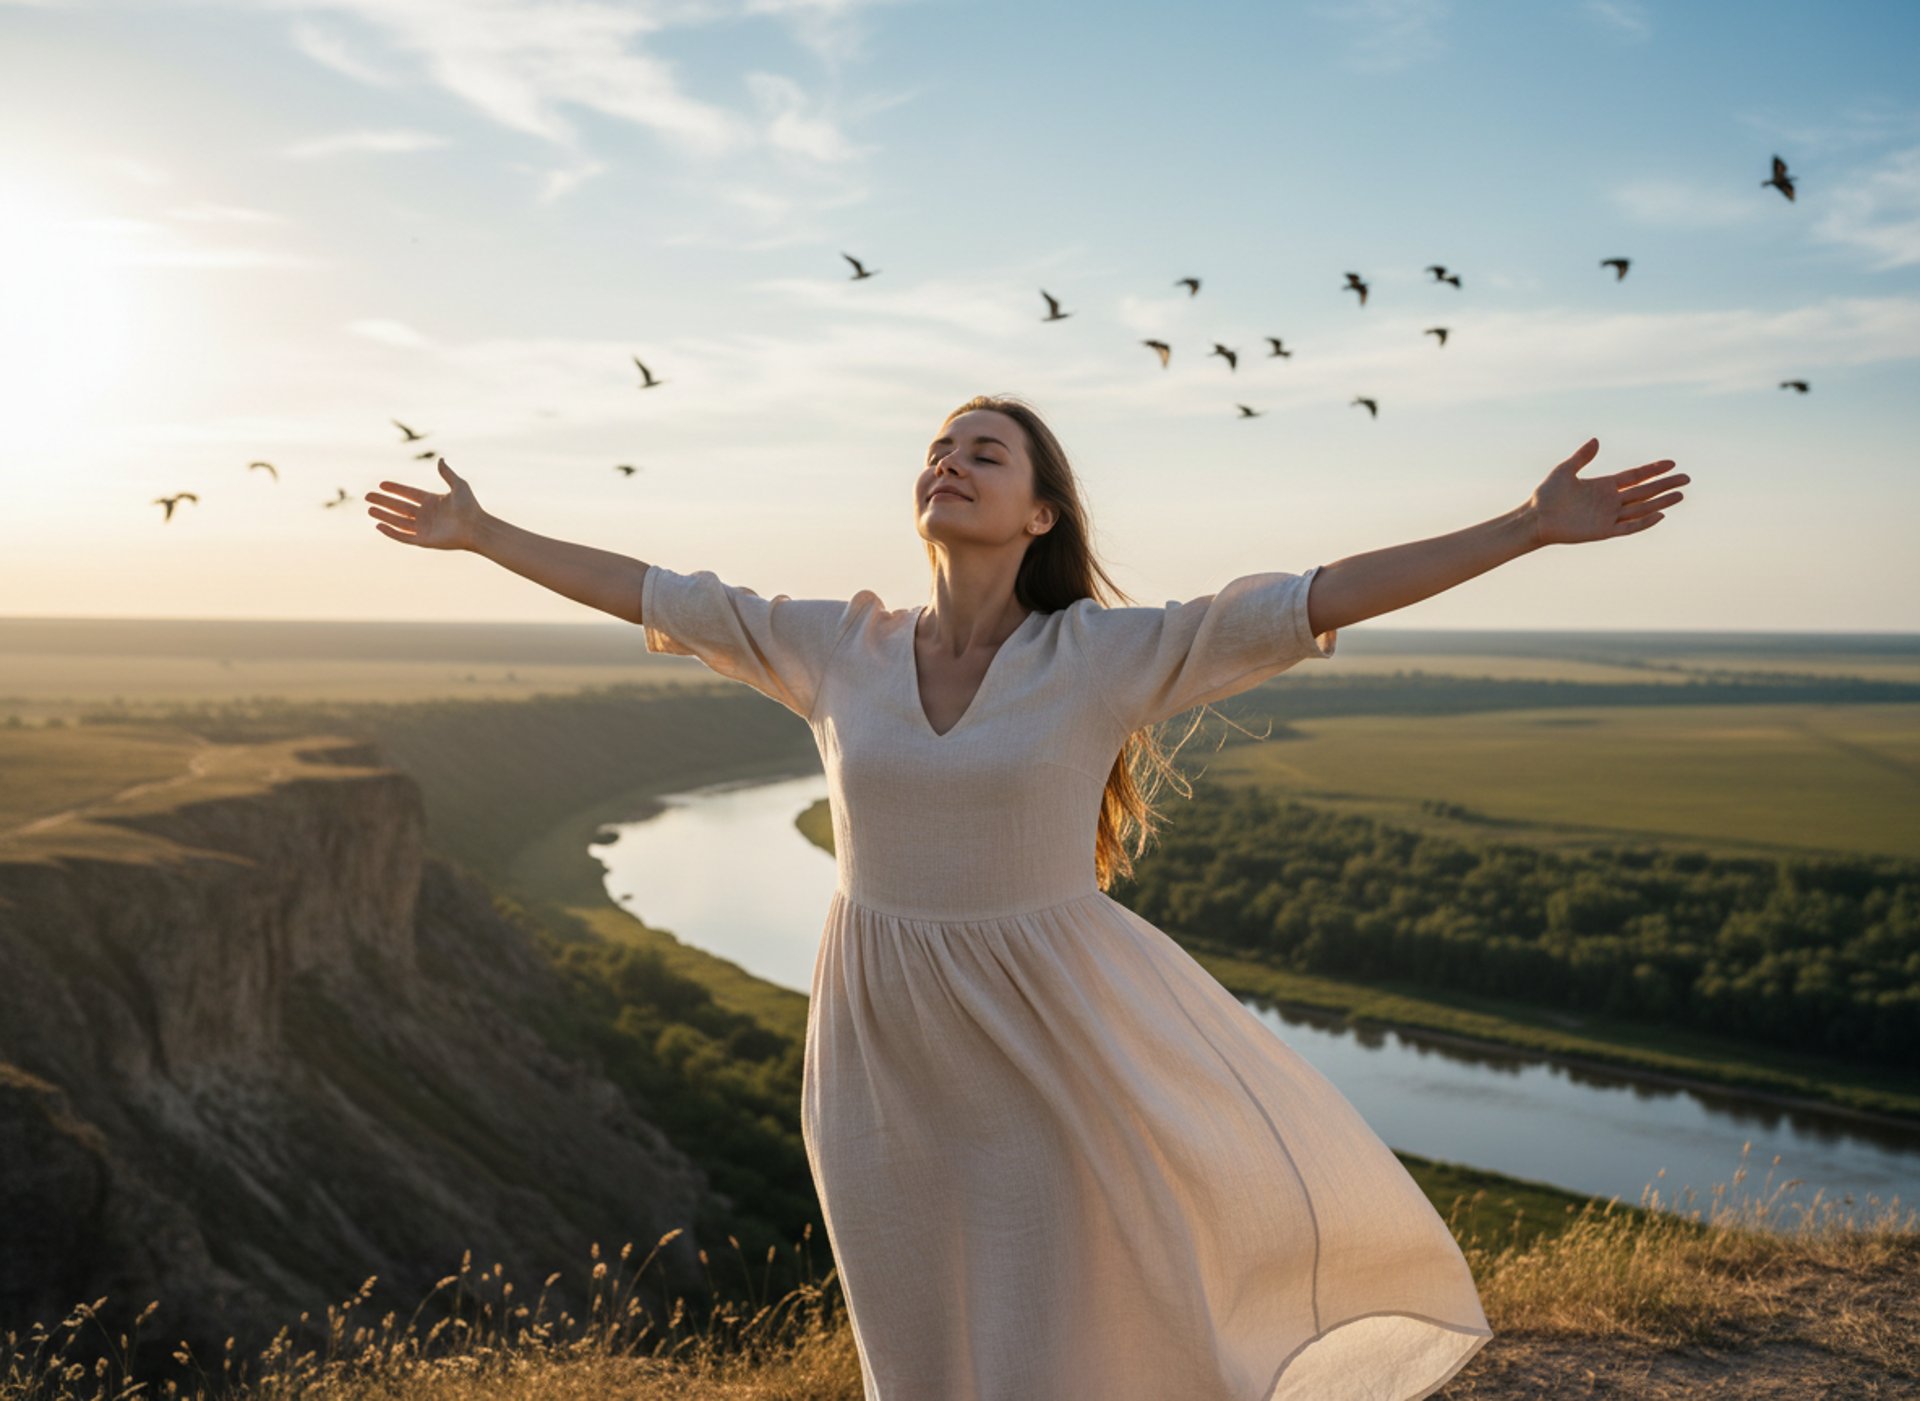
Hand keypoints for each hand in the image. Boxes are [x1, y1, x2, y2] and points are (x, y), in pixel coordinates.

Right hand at [365, 459, 486, 551]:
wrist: (477, 527)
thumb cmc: (470, 507)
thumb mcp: (459, 485)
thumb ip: (447, 473)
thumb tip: (440, 459)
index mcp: (432, 501)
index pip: (408, 493)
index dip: (395, 489)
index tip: (381, 484)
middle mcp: (426, 514)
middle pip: (399, 507)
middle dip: (383, 502)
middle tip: (368, 497)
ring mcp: (424, 528)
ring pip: (398, 521)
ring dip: (383, 515)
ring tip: (369, 510)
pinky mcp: (424, 540)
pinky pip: (403, 536)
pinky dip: (391, 532)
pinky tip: (379, 526)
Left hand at [1526, 438, 1688, 547]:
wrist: (1535, 518)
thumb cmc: (1547, 495)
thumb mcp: (1565, 470)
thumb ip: (1582, 457)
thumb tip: (1596, 440)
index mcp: (1604, 485)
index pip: (1636, 476)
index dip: (1653, 470)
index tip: (1671, 463)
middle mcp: (1610, 501)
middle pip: (1645, 491)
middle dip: (1665, 485)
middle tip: (1686, 478)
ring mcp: (1608, 516)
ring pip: (1641, 508)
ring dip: (1661, 502)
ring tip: (1680, 495)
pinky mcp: (1603, 531)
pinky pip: (1628, 527)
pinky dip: (1644, 522)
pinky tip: (1659, 514)